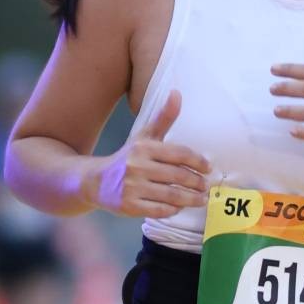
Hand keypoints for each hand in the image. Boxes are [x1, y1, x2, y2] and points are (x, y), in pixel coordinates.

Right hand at [95, 91, 211, 219]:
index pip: (179, 153)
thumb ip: (163, 118)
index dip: (198, 161)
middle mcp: (137, 166)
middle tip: (206, 186)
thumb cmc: (127, 158)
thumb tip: (177, 93)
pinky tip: (179, 206)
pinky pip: (159, 210)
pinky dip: (173, 209)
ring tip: (201, 199)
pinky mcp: (129, 206)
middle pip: (178, 176)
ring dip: (191, 198)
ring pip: (171, 195)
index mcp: (143, 147)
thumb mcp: (143, 137)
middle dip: (197, 182)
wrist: (95, 182)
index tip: (208, 168)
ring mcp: (132, 188)